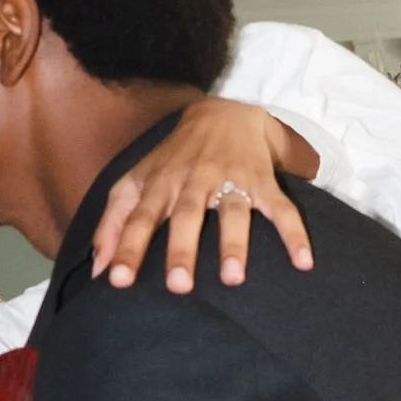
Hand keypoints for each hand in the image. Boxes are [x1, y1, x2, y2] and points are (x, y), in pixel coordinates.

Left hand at [89, 97, 318, 292]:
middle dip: (182, 250)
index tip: (117, 281)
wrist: (222, 114)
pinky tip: (303, 262)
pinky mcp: (263, 182)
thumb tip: (96, 270)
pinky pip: (281, 208)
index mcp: (160, 183)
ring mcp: (231, 180)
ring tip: (233, 279)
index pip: (139, 218)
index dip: (127, 247)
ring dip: (234, 244)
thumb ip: (112, 223)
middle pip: (186, 215)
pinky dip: (294, 234)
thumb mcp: (135, 182)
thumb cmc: (171, 160)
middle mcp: (194, 181)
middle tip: (179, 287)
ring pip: (233, 212)